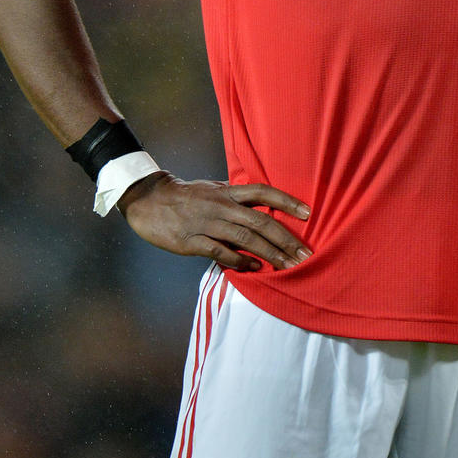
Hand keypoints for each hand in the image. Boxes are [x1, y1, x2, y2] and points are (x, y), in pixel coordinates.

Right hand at [119, 173, 311, 270]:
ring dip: (269, 254)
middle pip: (261, 221)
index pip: (263, 192)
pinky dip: (240, 262)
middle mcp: (222, 206)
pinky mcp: (192, 241)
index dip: (287, 202)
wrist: (149, 201)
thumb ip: (236, 195)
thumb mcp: (213, 188)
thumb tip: (262, 201)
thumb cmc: (185, 195)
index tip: (308, 214)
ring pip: (245, 239)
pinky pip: (221, 252)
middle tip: (304, 254)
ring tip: (287, 266)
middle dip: (286, 239)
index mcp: (228, 192)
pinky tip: (254, 269)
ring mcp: (207, 223)